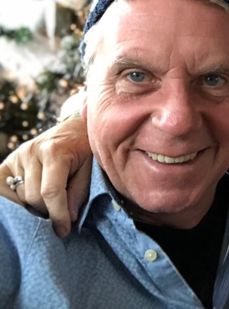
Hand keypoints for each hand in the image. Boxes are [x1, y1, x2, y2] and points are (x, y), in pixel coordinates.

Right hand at [0, 115, 91, 236]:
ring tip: (50, 202)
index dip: (58, 215)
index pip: (51, 191)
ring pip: (20, 196)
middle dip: (48, 211)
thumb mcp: (90, 169)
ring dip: (35, 206)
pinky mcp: (9, 162)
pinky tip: (28, 201)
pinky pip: (4, 189)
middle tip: (61, 213)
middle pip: (33, 197)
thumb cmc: (86, 149)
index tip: (64, 230)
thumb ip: (79, 193)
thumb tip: (68, 220)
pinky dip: (16, 199)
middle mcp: (32, 151)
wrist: (76, 128)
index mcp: (55, 151)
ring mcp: (18, 156)